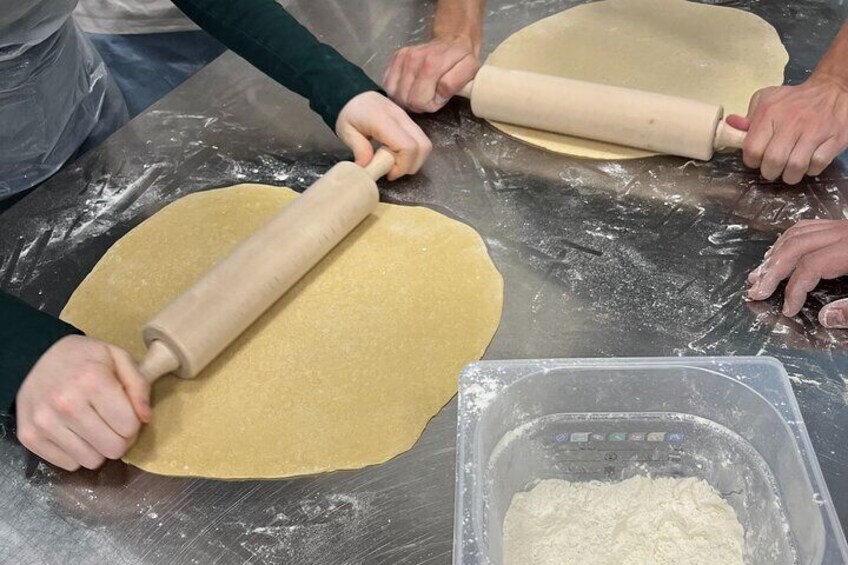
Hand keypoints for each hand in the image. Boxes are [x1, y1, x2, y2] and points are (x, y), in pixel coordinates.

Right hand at [16, 335, 150, 470]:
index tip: (127, 414)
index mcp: (92, 381)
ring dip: (98, 448)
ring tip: (92, 427)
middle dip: (119, 439)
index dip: (134, 424)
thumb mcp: (118, 358)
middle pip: (112, 448)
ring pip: (91, 461)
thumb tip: (145, 418)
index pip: (129, 427)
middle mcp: (66, 403)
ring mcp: (44, 422)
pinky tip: (73, 432)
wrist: (34, 357)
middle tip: (112, 424)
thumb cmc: (84, 359)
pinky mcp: (29, 436)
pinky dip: (76, 453)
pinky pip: (68, 464)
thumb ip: (139, 386)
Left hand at [335, 91, 431, 180]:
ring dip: (414, 160)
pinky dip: (414, 154)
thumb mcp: (346, 132)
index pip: (407, 147)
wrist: (355, 95)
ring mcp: (408, 119)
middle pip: (422, 146)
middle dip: (411, 166)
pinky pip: (421, 141)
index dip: (402, 166)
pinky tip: (398, 156)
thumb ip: (359, 149)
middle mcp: (401, 118)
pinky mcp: (410, 123)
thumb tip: (367, 168)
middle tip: (393, 171)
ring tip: (395, 165)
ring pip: (425, 145)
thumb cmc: (350, 114)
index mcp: (384, 121)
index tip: (389, 173)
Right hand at [382, 37, 478, 112]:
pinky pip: (388, 85)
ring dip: (406, 99)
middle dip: (418, 105)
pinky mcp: (395, 58)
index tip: (439, 98)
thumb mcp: (469, 71)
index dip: (431, 105)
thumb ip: (454, 85)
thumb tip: (438, 95)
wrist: (451, 39)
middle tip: (429, 98)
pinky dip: (397, 91)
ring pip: (395, 94)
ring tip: (419, 93)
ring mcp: (402, 58)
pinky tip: (408, 88)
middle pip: (406, 99)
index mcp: (431, 65)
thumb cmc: (461, 58)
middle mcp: (413, 60)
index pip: (421, 101)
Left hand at [726, 74, 847, 184]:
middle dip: (770, 172)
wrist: (833, 89)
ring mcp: (815, 130)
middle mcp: (792, 121)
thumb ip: (749, 117)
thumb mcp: (767, 100)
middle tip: (773, 169)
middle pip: (774, 161)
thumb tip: (731, 126)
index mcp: (770, 112)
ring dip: (790, 175)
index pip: (753, 149)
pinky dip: (811, 170)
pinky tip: (808, 163)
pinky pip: (818, 164)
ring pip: (795, 167)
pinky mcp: (834, 138)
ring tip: (789, 171)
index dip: (752, 161)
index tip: (757, 160)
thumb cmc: (794, 99)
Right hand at [747, 219, 847, 325]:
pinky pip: (807, 227)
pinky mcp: (842, 227)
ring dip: (775, 254)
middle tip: (756, 290)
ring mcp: (842, 227)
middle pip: (796, 246)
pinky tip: (779, 254)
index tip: (789, 309)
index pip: (811, 266)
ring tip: (760, 274)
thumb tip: (825, 317)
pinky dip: (787, 240)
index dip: (795, 289)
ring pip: (797, 234)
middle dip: (772, 270)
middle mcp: (844, 233)